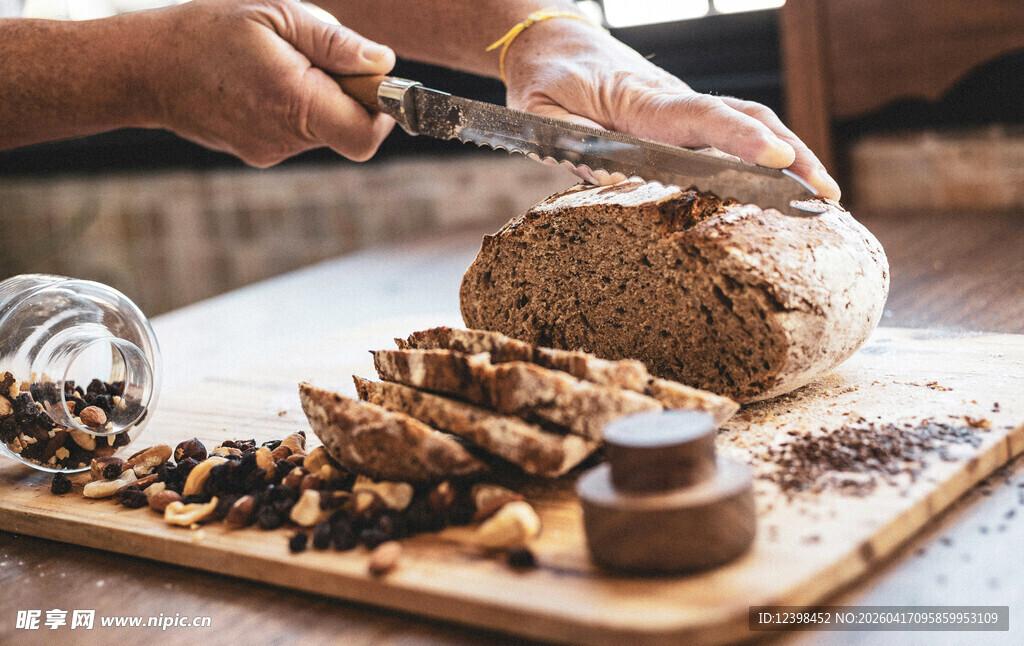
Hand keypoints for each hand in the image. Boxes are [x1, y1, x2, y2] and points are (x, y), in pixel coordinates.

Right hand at [143, 0, 395, 165]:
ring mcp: (271, 151)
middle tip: (313, 55)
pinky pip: (297, 131)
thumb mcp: (275, 15)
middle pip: (348, 128)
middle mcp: (285, 138)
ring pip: (323, 128)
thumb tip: (382, 62)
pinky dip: (296, 107)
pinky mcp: (259, 153)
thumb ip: (334, 42)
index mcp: (295, 103)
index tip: (374, 81)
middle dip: (347, 93)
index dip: (382, 110)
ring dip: (319, 97)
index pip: (365, 134)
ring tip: (279, 63)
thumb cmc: (207, 32)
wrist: (144, 68)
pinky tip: (263, 81)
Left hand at [502, 18, 840, 199]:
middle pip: (742, 116)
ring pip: (744, 120)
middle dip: (790, 152)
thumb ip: (573, 145)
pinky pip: (727, 130)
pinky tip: (781, 182)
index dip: (740, 138)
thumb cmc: (543, 77)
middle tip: (825, 194)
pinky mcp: (678, 116)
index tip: (776, 158)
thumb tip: (622, 185)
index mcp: (637, 100)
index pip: (699, 117)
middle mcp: (669, 100)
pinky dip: (760, 152)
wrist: (549, 39)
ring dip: (787, 153)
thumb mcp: (539, 112)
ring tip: (821, 194)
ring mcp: (679, 105)